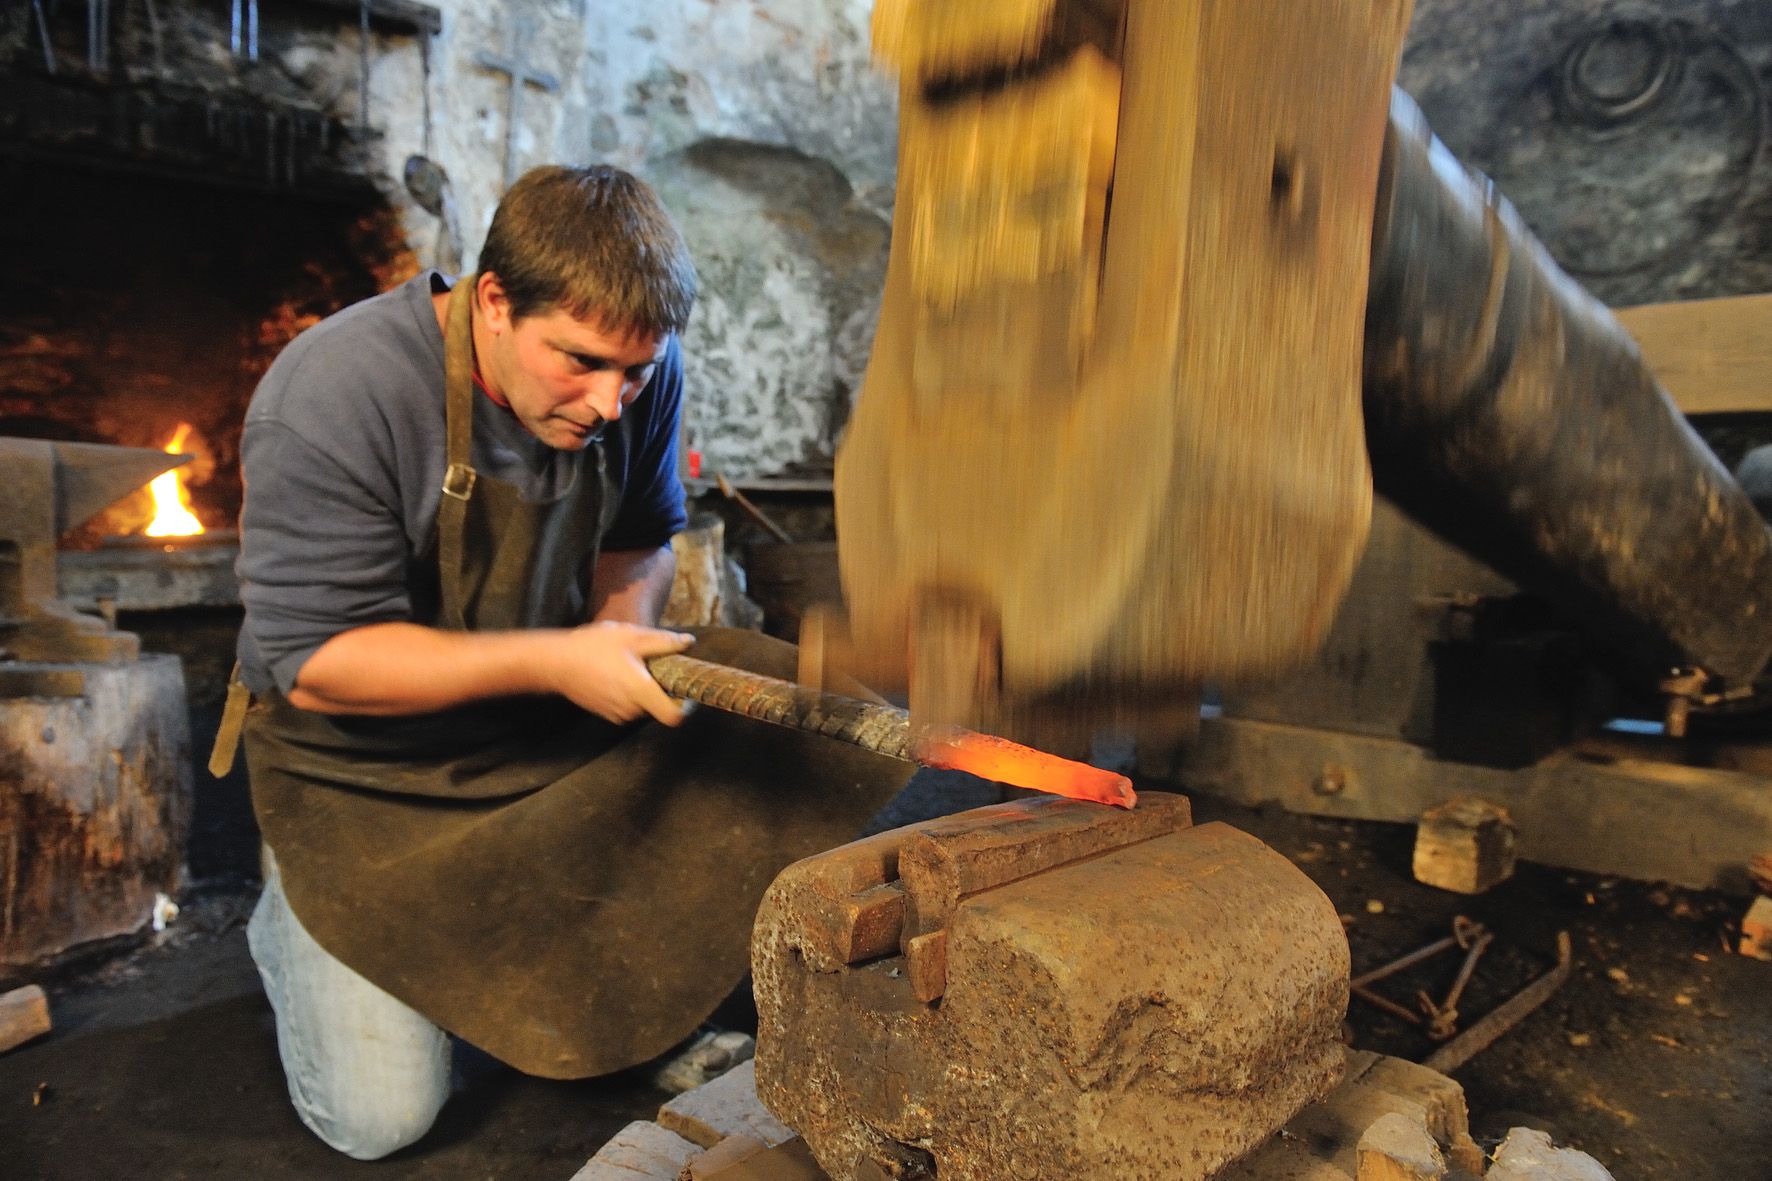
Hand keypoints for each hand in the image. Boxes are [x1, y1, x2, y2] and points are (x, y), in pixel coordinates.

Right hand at [545, 622, 694, 725]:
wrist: (554, 663)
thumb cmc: (592, 647)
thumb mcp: (631, 636)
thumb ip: (663, 642)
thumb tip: (688, 642)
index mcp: (640, 691)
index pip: (675, 716)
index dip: (685, 706)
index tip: (684, 689)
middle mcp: (631, 709)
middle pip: (660, 707)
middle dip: (661, 688)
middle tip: (652, 664)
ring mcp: (617, 714)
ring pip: (643, 705)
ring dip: (642, 689)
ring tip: (628, 665)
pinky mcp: (606, 713)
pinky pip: (627, 705)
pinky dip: (628, 693)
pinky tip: (614, 672)